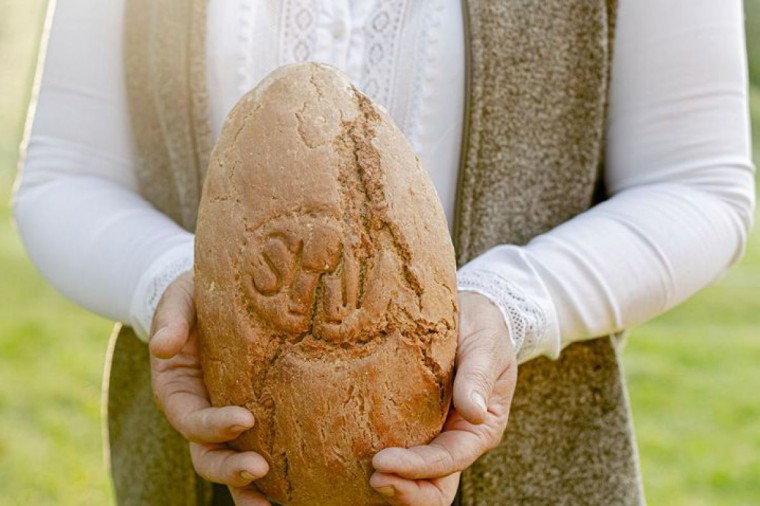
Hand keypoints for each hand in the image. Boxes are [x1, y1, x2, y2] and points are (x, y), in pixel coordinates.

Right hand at [149, 271, 270, 504]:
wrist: (216, 297)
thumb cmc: (195, 296)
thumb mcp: (179, 299)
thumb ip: (170, 320)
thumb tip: (163, 347)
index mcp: (177, 391)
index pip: (191, 419)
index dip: (213, 425)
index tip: (244, 420)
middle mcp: (199, 413)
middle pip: (207, 454)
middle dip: (230, 469)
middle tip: (260, 471)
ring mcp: (225, 418)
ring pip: (231, 462)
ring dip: (247, 487)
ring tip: (272, 505)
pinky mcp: (253, 414)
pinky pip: (260, 448)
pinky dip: (273, 475)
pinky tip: (297, 487)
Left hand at [370, 292, 517, 504]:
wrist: (469, 314)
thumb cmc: (483, 329)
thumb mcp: (487, 346)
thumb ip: (478, 377)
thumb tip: (473, 413)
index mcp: (479, 428)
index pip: (448, 460)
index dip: (417, 467)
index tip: (382, 461)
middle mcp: (456, 439)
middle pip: (434, 486)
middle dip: (405, 491)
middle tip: (372, 477)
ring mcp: (433, 433)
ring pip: (414, 478)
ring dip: (391, 482)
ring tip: (360, 474)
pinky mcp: (411, 421)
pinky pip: (396, 448)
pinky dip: (380, 460)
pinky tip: (351, 453)